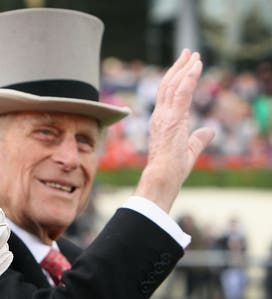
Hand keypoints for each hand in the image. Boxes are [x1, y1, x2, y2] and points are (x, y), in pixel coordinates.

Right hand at [135, 49, 214, 211]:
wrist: (162, 175)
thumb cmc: (172, 169)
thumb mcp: (190, 150)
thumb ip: (199, 139)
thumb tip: (210, 130)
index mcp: (162, 122)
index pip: (167, 95)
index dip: (176, 79)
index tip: (185, 66)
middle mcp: (160, 115)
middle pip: (168, 85)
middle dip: (178, 67)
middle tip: (188, 53)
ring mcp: (165, 115)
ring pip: (174, 85)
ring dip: (185, 67)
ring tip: (194, 54)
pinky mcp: (173, 117)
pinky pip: (181, 92)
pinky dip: (189, 77)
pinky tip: (196, 66)